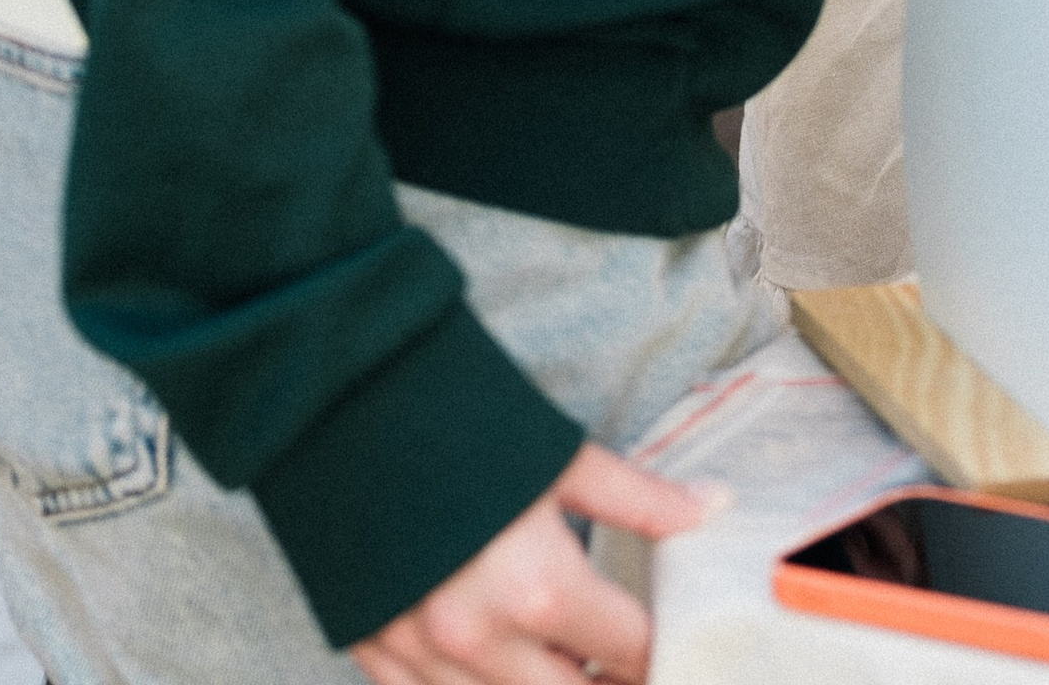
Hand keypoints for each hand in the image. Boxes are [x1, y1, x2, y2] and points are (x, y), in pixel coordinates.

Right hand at [350, 441, 710, 684]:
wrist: (336, 393)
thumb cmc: (455, 412)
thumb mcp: (559, 453)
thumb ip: (640, 499)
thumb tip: (712, 509)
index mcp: (539, 589)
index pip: (629, 652)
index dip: (657, 646)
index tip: (664, 634)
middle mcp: (481, 640)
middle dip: (606, 681)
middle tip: (620, 656)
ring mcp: (421, 655)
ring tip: (566, 655)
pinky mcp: (373, 649)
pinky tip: (494, 658)